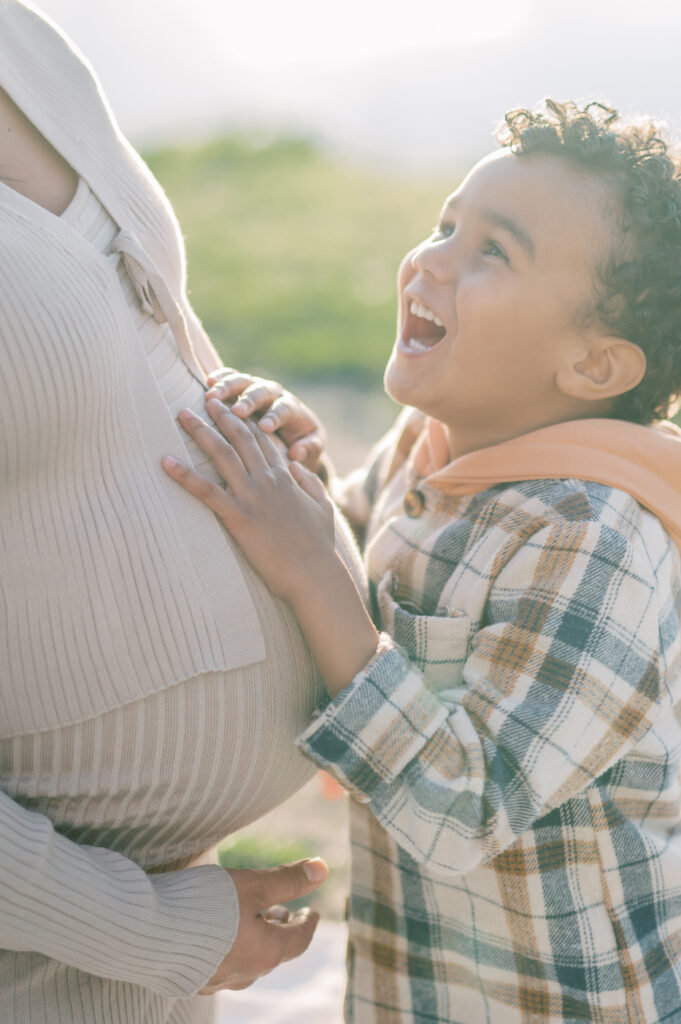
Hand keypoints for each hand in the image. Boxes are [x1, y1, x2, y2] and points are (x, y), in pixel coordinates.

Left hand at [163, 400, 336, 603]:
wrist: (314, 573)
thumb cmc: (320, 545)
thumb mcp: (322, 507)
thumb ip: (310, 482)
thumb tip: (297, 463)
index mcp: (285, 477)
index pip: (262, 440)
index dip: (245, 420)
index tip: (231, 406)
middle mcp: (267, 480)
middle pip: (239, 438)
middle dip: (220, 415)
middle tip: (204, 398)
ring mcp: (252, 497)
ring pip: (221, 454)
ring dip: (199, 431)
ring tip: (181, 414)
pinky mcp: (239, 517)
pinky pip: (206, 491)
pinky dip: (184, 475)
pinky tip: (166, 462)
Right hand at [199, 858, 327, 993]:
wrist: (144, 930)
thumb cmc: (204, 905)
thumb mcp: (252, 884)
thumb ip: (287, 880)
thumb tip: (323, 869)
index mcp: (265, 953)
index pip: (297, 940)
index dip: (306, 923)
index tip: (311, 911)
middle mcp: (242, 974)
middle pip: (271, 953)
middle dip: (280, 930)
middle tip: (281, 911)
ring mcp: (213, 980)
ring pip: (244, 962)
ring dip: (254, 941)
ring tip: (252, 920)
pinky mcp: (187, 979)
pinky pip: (218, 965)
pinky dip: (228, 948)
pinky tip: (216, 936)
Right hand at [205, 368, 325, 472]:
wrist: (295, 430)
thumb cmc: (302, 442)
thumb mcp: (312, 448)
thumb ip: (310, 448)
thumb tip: (298, 452)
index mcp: (293, 409)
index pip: (284, 410)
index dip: (274, 417)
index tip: (264, 428)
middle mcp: (276, 394)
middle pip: (262, 392)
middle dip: (249, 400)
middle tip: (236, 411)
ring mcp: (258, 388)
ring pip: (244, 382)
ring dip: (228, 388)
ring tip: (211, 397)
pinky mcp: (243, 387)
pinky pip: (231, 377)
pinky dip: (221, 377)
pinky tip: (208, 383)